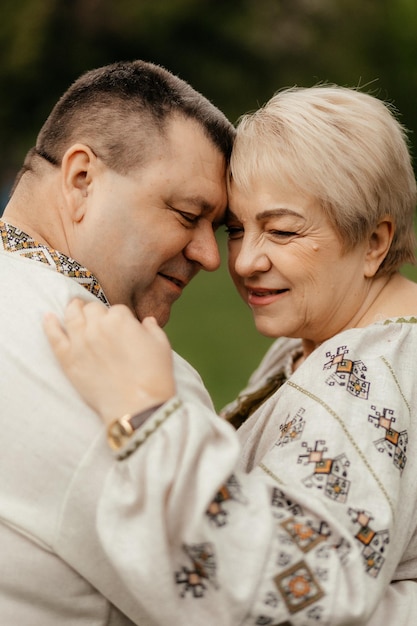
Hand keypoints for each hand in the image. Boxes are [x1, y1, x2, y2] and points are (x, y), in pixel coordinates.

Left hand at [43, 299, 175, 424]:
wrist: (138, 406)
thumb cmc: (154, 376)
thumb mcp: (161, 345)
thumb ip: (152, 328)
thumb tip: (146, 321)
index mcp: (120, 319)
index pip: (117, 309)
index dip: (121, 317)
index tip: (124, 327)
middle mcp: (97, 326)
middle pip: (92, 309)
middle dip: (97, 312)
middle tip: (100, 319)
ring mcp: (80, 343)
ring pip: (72, 316)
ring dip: (73, 309)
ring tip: (74, 307)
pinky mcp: (68, 360)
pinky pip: (54, 337)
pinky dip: (50, 325)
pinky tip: (48, 317)